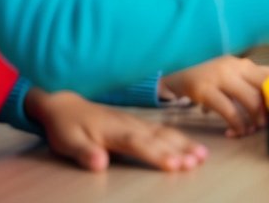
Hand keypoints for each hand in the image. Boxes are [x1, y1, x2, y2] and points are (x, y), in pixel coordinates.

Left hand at [24, 89, 206, 171]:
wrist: (65, 103)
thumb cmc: (66, 126)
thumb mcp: (67, 142)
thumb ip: (84, 153)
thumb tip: (100, 163)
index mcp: (115, 131)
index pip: (140, 144)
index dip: (158, 155)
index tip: (175, 165)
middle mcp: (131, 125)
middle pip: (159, 138)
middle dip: (180, 150)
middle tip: (198, 161)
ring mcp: (137, 122)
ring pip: (165, 133)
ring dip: (185, 144)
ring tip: (203, 155)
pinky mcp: (139, 123)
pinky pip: (164, 130)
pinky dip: (180, 138)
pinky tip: (192, 145)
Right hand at [160, 56, 268, 136]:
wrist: (174, 77)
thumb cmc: (208, 78)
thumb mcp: (230, 74)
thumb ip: (248, 82)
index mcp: (243, 63)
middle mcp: (234, 66)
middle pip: (264, 88)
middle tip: (267, 124)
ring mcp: (219, 77)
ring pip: (250, 99)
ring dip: (255, 119)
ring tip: (253, 130)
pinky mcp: (204, 90)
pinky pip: (229, 110)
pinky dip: (237, 124)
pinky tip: (237, 131)